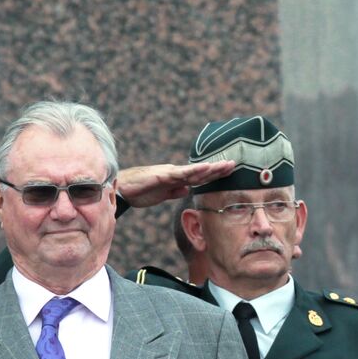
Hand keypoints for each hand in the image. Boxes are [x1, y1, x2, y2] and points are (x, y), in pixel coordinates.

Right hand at [116, 161, 236, 207]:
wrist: (122, 189)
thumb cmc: (140, 191)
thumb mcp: (162, 194)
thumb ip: (175, 191)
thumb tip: (188, 190)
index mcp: (176, 179)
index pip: (200, 177)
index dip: (215, 174)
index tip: (230, 172)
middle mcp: (175, 173)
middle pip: (201, 172)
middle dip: (218, 169)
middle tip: (235, 164)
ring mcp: (169, 173)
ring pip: (194, 171)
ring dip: (210, 168)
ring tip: (225, 165)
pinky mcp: (162, 176)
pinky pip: (180, 174)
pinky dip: (193, 170)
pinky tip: (204, 168)